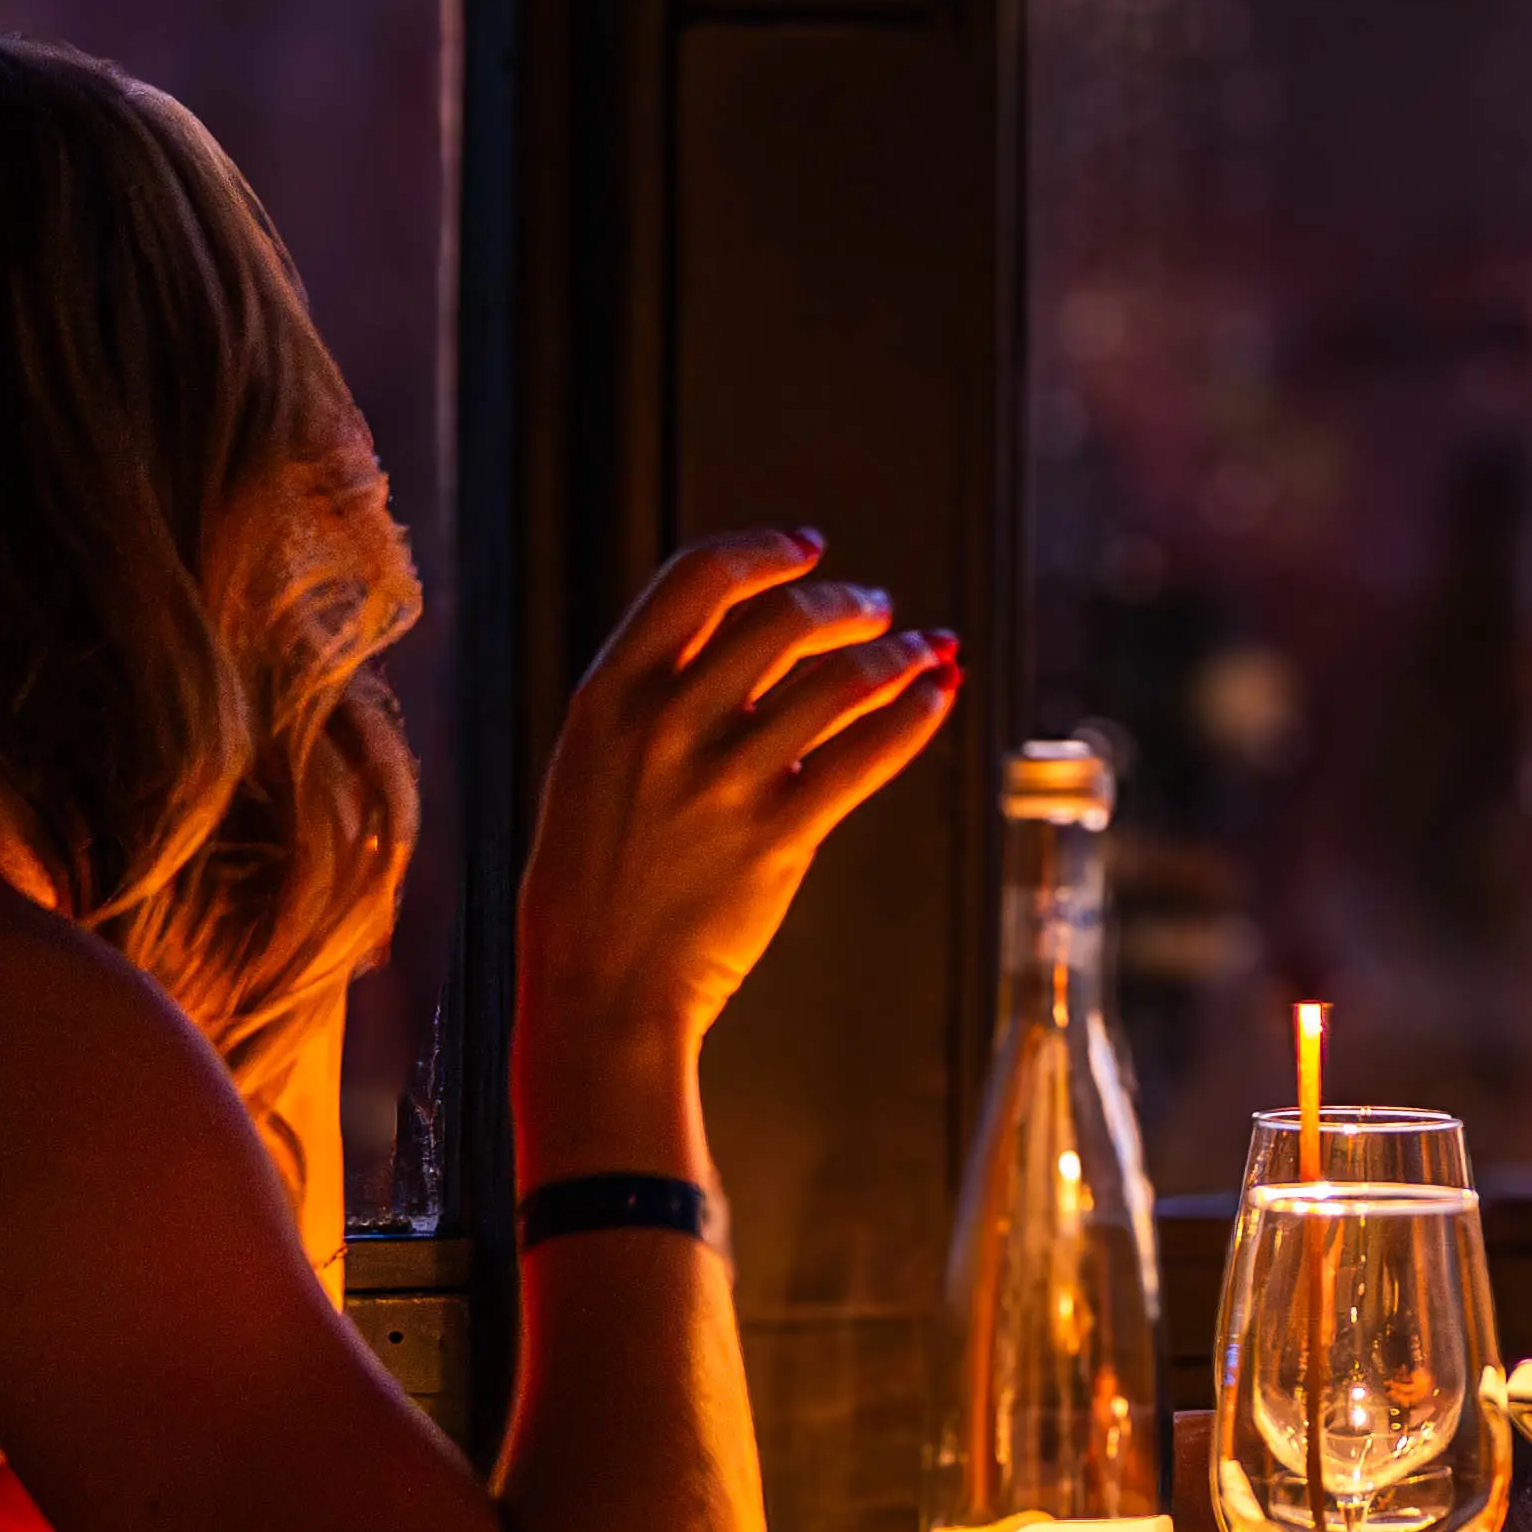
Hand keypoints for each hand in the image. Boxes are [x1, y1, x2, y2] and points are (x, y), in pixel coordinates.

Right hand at [516, 531, 956, 1109]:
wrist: (601, 983)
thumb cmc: (596, 875)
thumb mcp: (596, 762)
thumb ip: (660, 694)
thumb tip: (757, 634)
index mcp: (611, 692)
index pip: (698, 577)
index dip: (765, 550)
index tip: (808, 547)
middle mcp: (668, 723)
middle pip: (784, 621)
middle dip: (847, 604)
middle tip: (878, 611)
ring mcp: (725, 780)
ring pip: (841, 683)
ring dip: (898, 656)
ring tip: (923, 652)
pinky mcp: (778, 837)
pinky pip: (867, 755)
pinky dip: (914, 716)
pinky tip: (935, 699)